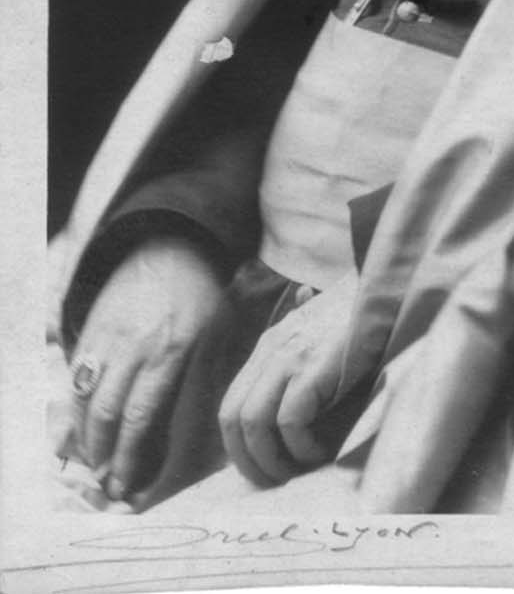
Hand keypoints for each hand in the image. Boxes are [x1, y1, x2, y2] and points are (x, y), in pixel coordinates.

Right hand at [65, 235, 224, 500]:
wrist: (169, 247)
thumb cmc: (201, 296)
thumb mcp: (218, 331)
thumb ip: (207, 377)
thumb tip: (205, 429)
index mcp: (171, 350)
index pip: (142, 415)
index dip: (131, 456)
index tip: (129, 486)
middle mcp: (134, 347)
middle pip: (108, 414)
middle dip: (105, 457)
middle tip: (109, 486)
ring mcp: (108, 338)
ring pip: (85, 400)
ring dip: (87, 440)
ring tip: (96, 466)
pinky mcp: (91, 331)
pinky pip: (75, 378)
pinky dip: (75, 410)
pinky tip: (84, 431)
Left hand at [218, 270, 357, 486]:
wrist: (387, 287)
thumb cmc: (360, 316)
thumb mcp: (318, 329)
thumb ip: (298, 351)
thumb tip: (289, 368)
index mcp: (269, 345)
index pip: (231, 406)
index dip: (240, 447)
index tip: (262, 470)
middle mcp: (272, 349)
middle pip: (233, 419)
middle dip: (249, 461)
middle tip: (276, 481)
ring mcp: (290, 356)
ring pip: (254, 423)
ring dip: (273, 459)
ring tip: (299, 469)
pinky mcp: (314, 365)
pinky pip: (290, 420)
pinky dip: (301, 445)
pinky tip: (322, 449)